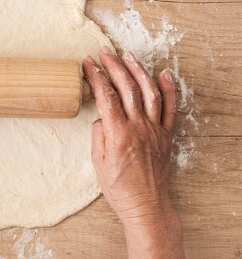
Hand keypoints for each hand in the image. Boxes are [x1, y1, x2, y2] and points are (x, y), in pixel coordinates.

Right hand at [82, 46, 177, 227]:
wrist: (146, 206)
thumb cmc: (119, 189)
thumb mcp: (98, 163)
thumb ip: (99, 135)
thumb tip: (102, 117)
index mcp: (119, 134)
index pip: (106, 96)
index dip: (96, 76)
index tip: (87, 64)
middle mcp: (139, 128)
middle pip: (127, 88)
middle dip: (114, 66)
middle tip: (104, 52)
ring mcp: (155, 130)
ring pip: (150, 92)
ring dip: (138, 71)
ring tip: (127, 56)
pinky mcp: (166, 136)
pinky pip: (171, 108)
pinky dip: (168, 88)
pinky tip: (163, 74)